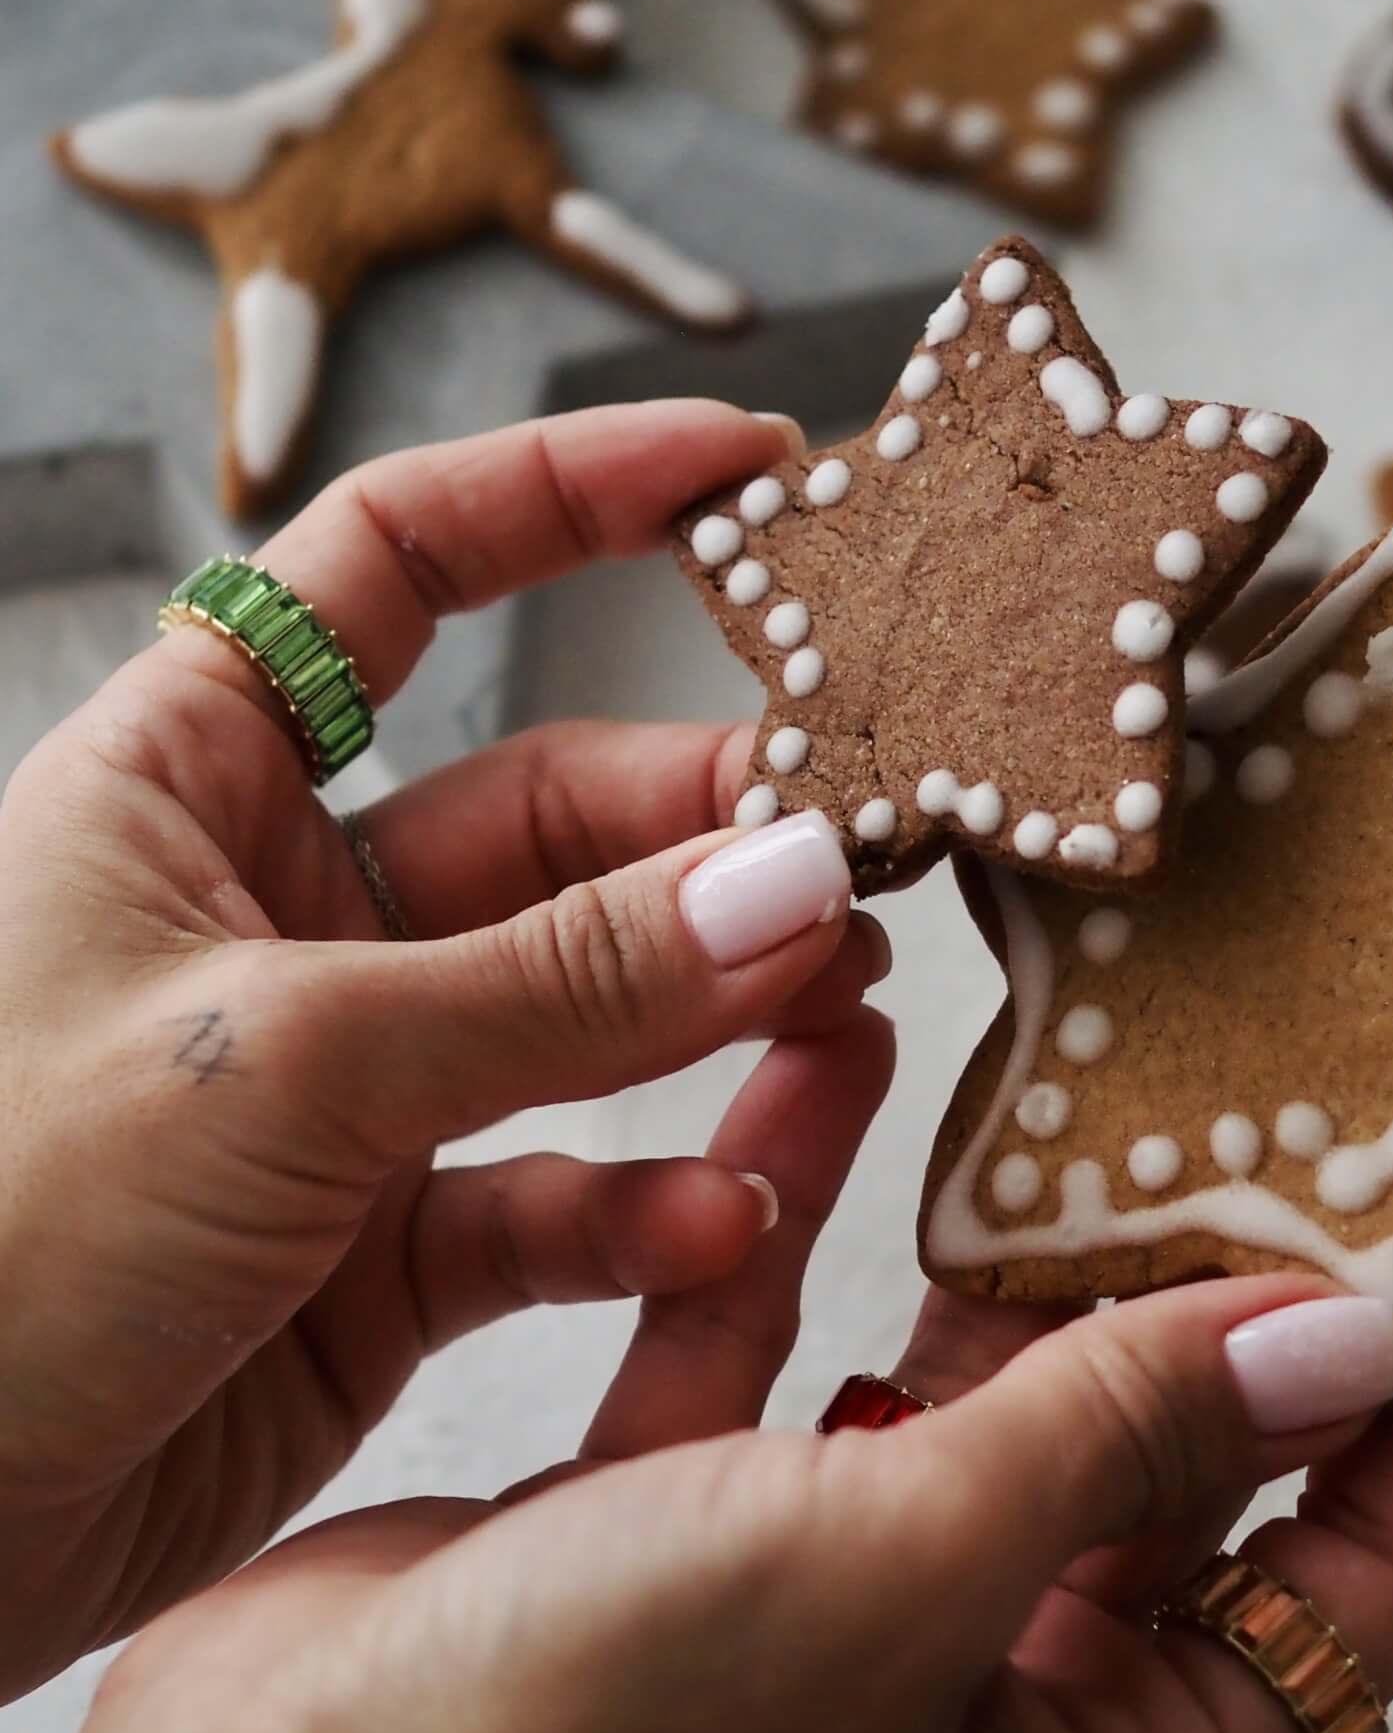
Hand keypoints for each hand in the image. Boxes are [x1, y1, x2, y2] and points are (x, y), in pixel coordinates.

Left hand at [0, 402, 885, 1698]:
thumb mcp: (285, 1062)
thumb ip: (558, 985)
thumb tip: (798, 878)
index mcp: (184, 782)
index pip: (394, 567)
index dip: (567, 496)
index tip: (749, 473)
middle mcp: (269, 914)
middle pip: (539, 809)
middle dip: (704, 821)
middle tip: (867, 839)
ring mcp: (336, 1089)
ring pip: (574, 1011)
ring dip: (710, 1009)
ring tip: (845, 1005)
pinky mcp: (375, 1259)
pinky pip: (552, 1201)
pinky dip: (643, 1209)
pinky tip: (721, 1219)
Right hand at [27, 1183, 1392, 1732]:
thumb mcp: (925, 1560)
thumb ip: (1136, 1426)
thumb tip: (1358, 1338)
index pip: (1351, 1602)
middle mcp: (993, 1715)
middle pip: (1172, 1483)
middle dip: (1204, 1299)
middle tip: (1257, 1081)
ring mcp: (837, 1625)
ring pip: (978, 1404)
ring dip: (1003, 1251)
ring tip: (1074, 1051)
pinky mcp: (686, 1539)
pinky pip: (792, 1363)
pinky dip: (811, 1235)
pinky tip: (837, 1058)